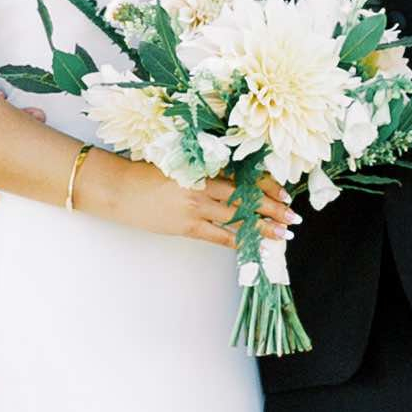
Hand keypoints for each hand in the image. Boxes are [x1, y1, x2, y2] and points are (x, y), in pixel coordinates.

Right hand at [107, 160, 290, 256]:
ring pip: (237, 219)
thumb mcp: (178, 164)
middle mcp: (203, 187)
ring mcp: (195, 209)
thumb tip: (230, 180)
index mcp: (202, 168)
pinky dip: (238, 241)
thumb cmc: (144, 174)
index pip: (243, 178)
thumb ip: (203, 171)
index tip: (283, 192)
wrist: (118, 189)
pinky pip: (219, 237)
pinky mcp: (186, 227)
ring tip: (282, 234)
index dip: (266, 186)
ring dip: (262, 228)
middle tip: (293, 216)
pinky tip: (252, 246)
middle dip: (273, 209)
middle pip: (246, 199)